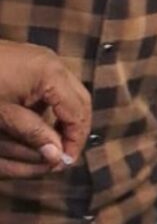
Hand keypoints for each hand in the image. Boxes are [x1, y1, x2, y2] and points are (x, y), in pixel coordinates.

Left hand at [0, 42, 91, 177]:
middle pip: (81, 100)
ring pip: (70, 92)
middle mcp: (54, 62)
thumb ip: (33, 134)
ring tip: (52, 143)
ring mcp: (44, 59)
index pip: (77, 113)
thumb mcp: (3, 114)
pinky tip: (39, 123)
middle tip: (63, 156)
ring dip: (65, 118)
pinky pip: (55, 85)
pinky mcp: (33, 60)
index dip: (74, 141)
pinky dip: (53, 106)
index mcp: (51, 74)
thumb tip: (57, 158)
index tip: (63, 164)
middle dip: (75, 130)